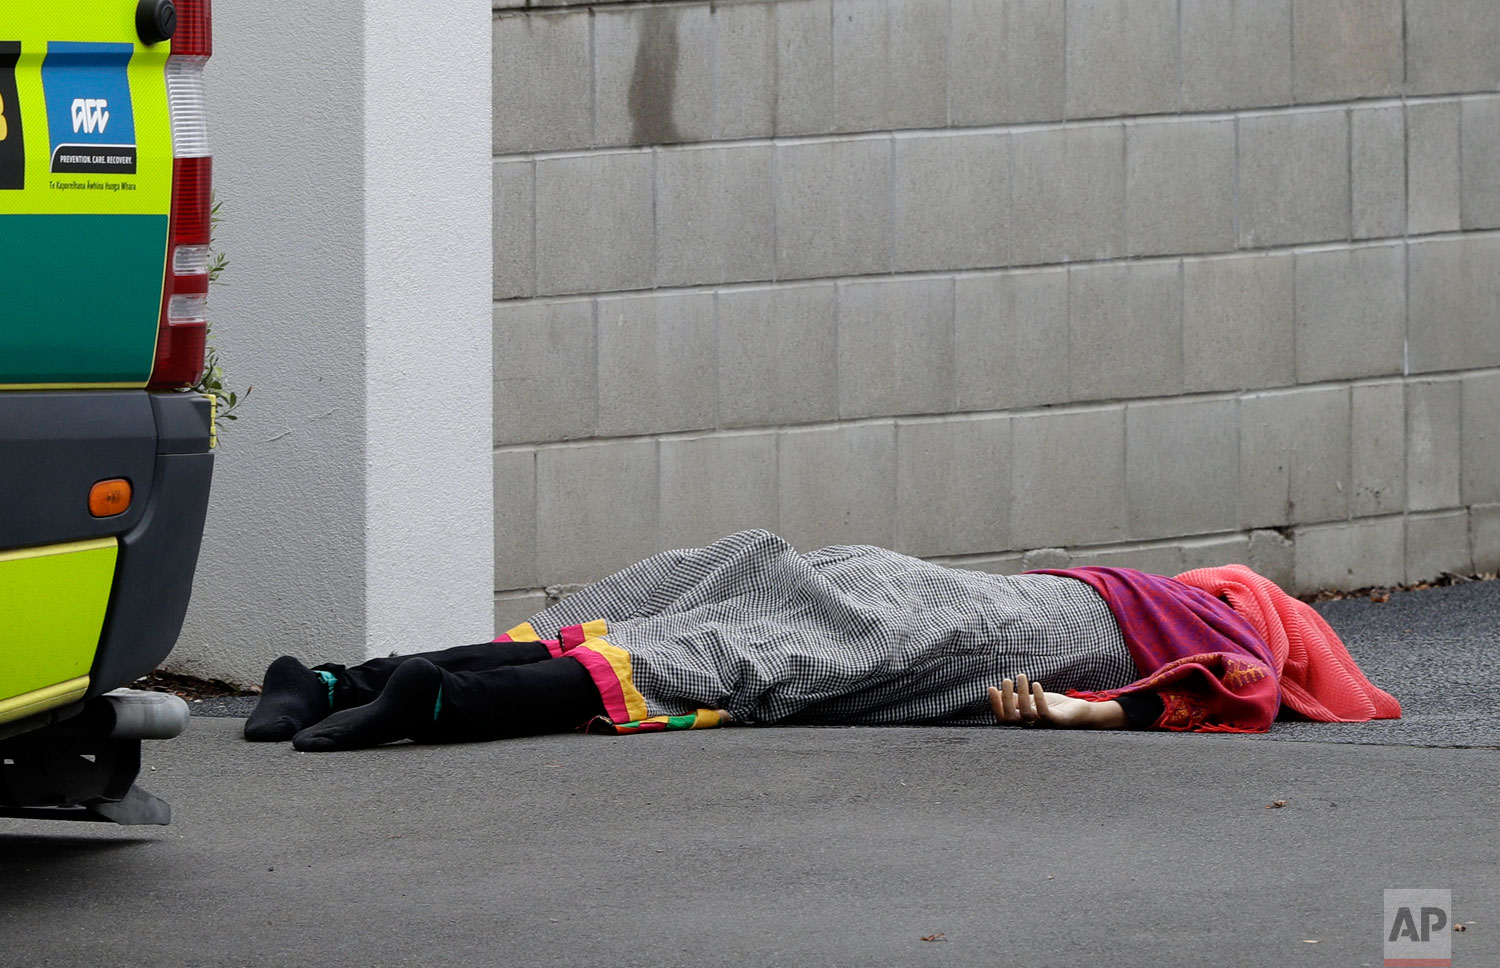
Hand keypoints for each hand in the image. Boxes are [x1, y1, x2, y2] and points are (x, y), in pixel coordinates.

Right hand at [988, 674, 1126, 729]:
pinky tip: (1036, 684)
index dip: (996, 705)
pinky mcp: (1057, 721)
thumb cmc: (1054, 706)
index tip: (992, 688)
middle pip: (1011, 717)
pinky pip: (1044, 712)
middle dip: (1005, 699)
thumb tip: (999, 692)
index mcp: (1024, 722)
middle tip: (1006, 680)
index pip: (1003, 718)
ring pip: (1026, 713)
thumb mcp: (1032, 701)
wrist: (1079, 712)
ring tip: (1022, 676)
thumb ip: (1017, 699)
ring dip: (1022, 694)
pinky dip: (1039, 698)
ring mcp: (1044, 726)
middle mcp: (1031, 727)